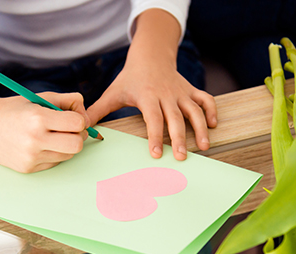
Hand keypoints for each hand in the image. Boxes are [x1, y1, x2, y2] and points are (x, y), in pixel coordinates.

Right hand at [0, 72, 89, 172]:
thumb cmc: (15, 109)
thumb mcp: (40, 97)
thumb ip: (67, 100)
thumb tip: (86, 116)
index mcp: (38, 118)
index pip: (78, 123)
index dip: (79, 119)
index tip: (72, 117)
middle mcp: (34, 139)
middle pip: (77, 144)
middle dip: (78, 136)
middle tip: (69, 129)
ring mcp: (30, 156)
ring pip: (68, 156)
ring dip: (66, 145)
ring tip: (53, 135)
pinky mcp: (28, 168)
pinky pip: (54, 163)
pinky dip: (53, 154)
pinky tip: (41, 145)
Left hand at [87, 9, 216, 160]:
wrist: (150, 55)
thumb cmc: (130, 78)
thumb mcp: (113, 93)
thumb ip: (98, 110)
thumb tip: (82, 126)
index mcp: (147, 96)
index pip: (152, 119)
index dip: (154, 136)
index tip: (155, 154)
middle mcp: (166, 95)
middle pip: (175, 118)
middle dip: (179, 138)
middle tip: (181, 157)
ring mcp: (180, 93)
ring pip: (194, 110)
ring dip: (200, 128)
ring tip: (203, 146)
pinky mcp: (190, 90)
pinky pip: (205, 100)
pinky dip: (212, 111)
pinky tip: (213, 126)